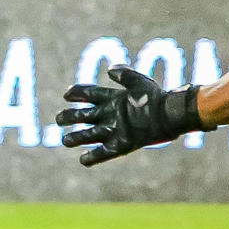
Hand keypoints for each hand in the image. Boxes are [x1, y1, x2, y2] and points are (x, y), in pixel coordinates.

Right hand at [56, 66, 203, 166]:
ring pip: (90, 135)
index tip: (66, 94)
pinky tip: (83, 159)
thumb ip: (124, 75)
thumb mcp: (139, 82)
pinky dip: (93, 157)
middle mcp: (111, 115)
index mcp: (113, 99)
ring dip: (77, 137)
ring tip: (66, 140)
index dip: (77, 93)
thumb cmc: (155, 98)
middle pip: (84, 116)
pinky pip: (104, 152)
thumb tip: (110, 70)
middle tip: (59, 119)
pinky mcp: (122, 145)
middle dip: (70, 117)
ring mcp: (115, 130)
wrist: (169, 116)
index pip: (90, 94)